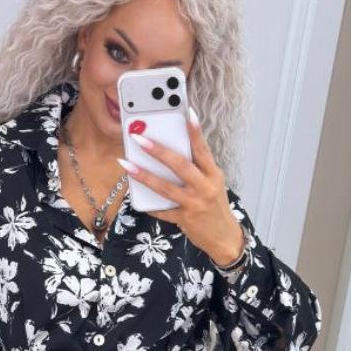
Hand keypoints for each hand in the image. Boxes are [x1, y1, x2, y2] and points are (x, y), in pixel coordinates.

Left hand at [119, 111, 245, 266]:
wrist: (224, 237)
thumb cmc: (214, 206)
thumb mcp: (212, 184)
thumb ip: (197, 169)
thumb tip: (171, 151)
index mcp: (213, 174)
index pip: (203, 149)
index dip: (195, 131)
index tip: (187, 112)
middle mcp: (205, 187)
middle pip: (180, 165)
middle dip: (158, 150)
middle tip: (139, 138)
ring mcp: (194, 204)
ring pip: (165, 187)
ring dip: (144, 175)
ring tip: (126, 164)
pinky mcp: (185, 219)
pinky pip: (162, 210)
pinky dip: (149, 204)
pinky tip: (136, 197)